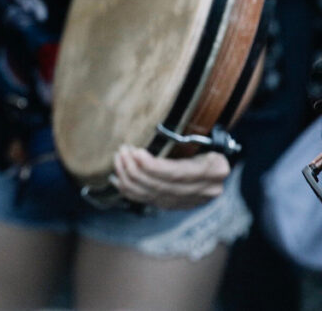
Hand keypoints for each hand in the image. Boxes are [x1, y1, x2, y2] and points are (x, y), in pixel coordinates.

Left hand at [110, 145, 229, 209]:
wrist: (219, 165)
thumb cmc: (208, 143)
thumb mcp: (206, 137)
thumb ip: (188, 138)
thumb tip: (155, 131)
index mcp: (214, 170)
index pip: (177, 174)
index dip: (153, 166)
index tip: (135, 153)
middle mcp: (204, 190)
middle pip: (161, 186)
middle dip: (135, 169)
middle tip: (121, 152)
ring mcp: (189, 201)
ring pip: (151, 195)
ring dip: (128, 178)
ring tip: (118, 160)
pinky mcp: (176, 205)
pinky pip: (148, 200)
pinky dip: (129, 190)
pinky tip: (117, 179)